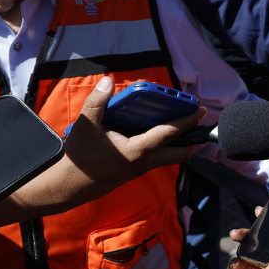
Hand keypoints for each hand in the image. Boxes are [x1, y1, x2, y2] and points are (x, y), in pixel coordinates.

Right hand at [62, 76, 201, 190]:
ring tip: (172, 119)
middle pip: (180, 153)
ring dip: (176, 141)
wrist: (68, 186)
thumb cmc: (78, 157)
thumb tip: (108, 82)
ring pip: (169, 157)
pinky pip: (157, 157)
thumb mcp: (84, 126)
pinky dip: (161, 144)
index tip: (200, 110)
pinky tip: (148, 128)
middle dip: (190, 137)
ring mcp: (141, 169)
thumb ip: (97, 102)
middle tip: (190, 118)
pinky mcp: (135, 171)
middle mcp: (144, 163)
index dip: (187, 121)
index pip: (169, 134)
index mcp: (136, 151)